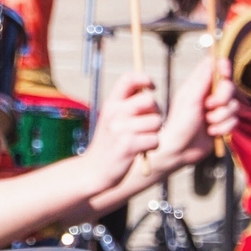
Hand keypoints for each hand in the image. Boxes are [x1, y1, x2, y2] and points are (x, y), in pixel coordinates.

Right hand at [82, 68, 162, 185]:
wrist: (93, 171)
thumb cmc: (109, 145)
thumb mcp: (111, 119)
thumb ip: (127, 104)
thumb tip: (148, 92)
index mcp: (110, 103)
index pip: (128, 78)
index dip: (144, 79)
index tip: (151, 88)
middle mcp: (114, 113)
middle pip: (150, 100)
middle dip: (156, 112)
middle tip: (149, 123)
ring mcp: (120, 129)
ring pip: (156, 121)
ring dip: (155, 132)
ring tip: (142, 139)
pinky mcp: (128, 145)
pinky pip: (155, 139)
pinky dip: (153, 146)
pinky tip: (142, 150)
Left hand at [158, 55, 237, 161]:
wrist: (179, 151)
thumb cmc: (179, 124)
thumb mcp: (189, 100)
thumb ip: (202, 81)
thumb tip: (212, 61)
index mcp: (199, 86)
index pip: (215, 68)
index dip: (223, 67)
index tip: (225, 73)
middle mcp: (209, 96)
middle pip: (230, 87)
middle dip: (223, 98)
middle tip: (210, 106)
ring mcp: (217, 110)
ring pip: (234, 106)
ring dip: (221, 116)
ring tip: (208, 123)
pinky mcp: (222, 124)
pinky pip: (234, 122)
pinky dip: (223, 128)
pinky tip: (211, 132)